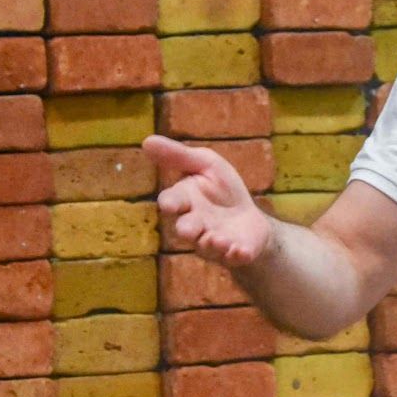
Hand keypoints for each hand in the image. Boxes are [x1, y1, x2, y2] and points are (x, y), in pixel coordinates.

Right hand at [143, 135, 273, 267]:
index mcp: (185, 201)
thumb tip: (147, 140)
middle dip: (186, 228)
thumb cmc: (223, 189)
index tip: (169, 203)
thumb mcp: (206, 165)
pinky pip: (234, 257)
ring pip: (207, 245)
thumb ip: (179, 156)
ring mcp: (214, 241)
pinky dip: (237, 254)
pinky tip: (240, 251)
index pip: (172, 200)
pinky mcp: (236, 252)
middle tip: (189, 229)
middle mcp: (195, 224)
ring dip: (212, 243)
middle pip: (185, 228)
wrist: (250, 219)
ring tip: (219, 239)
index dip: (170, 202)